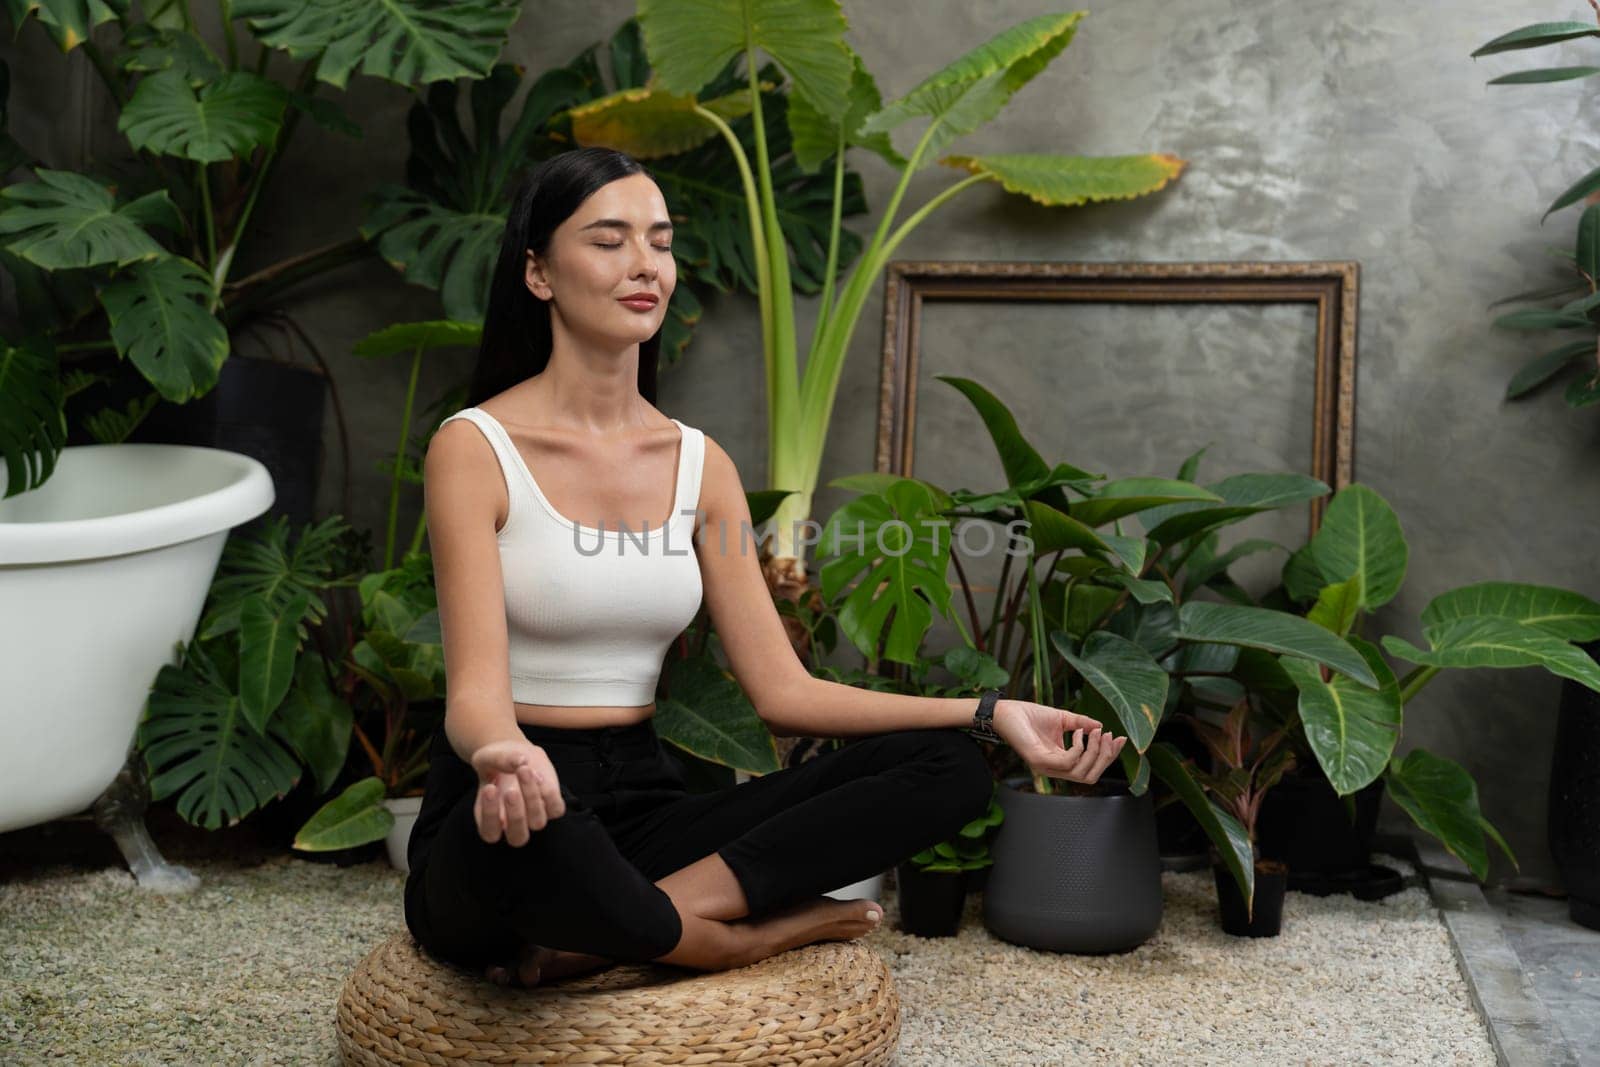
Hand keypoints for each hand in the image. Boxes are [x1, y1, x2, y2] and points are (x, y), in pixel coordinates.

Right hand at [468, 737, 566, 845]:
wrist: (516, 756)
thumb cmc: (495, 763)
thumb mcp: (488, 757)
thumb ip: (499, 760)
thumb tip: (521, 760)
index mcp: (490, 820)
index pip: (490, 833)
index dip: (490, 816)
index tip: (489, 788)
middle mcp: (513, 825)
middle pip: (518, 838)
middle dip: (516, 815)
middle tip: (511, 790)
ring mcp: (534, 817)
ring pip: (538, 822)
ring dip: (532, 797)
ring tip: (523, 770)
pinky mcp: (552, 807)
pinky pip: (556, 809)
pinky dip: (549, 793)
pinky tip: (538, 774)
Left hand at [993, 699, 1125, 784]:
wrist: (1006, 711)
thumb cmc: (1030, 716)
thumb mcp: (1063, 719)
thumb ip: (1081, 724)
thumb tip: (1100, 726)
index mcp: (1061, 762)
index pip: (1091, 770)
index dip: (1108, 757)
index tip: (1120, 739)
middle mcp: (1054, 769)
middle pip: (1090, 777)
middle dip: (1106, 758)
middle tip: (1110, 736)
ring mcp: (1046, 767)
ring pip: (1081, 773)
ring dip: (1095, 752)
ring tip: (1096, 732)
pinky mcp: (1039, 760)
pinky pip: (1068, 762)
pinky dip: (1078, 748)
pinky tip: (1078, 732)